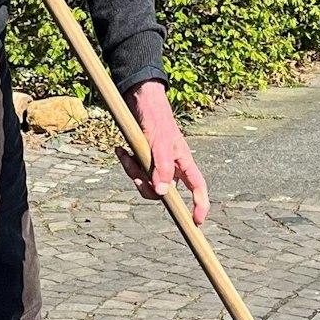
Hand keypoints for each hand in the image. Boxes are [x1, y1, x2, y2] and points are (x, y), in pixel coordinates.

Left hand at [116, 80, 209, 225]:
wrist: (139, 99)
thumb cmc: (156, 118)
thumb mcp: (160, 143)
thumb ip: (162, 167)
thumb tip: (161, 193)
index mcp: (183, 162)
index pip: (198, 187)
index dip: (200, 205)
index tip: (197, 221)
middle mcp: (172, 165)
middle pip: (163, 191)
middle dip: (146, 186)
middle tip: (134, 173)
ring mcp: (157, 163)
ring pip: (146, 183)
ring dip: (132, 172)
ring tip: (124, 154)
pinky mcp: (143, 158)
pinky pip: (135, 171)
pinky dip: (126, 163)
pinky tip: (120, 150)